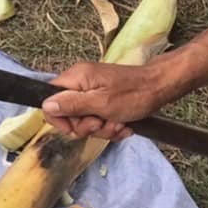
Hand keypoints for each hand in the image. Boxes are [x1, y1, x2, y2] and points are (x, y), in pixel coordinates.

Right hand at [40, 60, 175, 141]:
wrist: (162, 88)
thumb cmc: (134, 94)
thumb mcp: (101, 103)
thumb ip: (72, 105)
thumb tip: (45, 105)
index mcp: (76, 78)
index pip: (50, 100)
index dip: (59, 119)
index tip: (75, 129)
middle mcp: (81, 83)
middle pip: (69, 114)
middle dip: (88, 126)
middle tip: (102, 123)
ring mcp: (94, 92)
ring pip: (86, 120)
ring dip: (103, 128)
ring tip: (119, 124)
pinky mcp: (105, 100)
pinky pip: (100, 119)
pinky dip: (111, 125)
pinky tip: (124, 125)